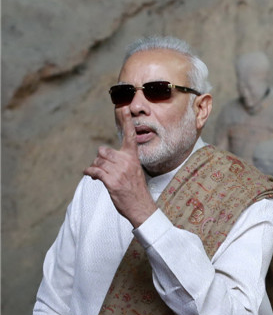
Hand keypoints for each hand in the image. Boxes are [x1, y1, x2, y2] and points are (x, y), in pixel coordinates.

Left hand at [83, 107, 156, 227]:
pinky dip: (90, 173)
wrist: (141, 207)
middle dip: (100, 159)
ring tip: (98, 174)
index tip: (123, 108)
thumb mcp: (134, 171)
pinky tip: (90, 176)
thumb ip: (123, 161)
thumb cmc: (136, 190)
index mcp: (133, 157)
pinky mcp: (110, 181)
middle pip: (103, 151)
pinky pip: (94, 171)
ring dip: (95, 168)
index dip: (126, 121)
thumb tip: (104, 157)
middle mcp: (126, 161)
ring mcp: (118, 171)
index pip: (130, 136)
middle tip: (102, 167)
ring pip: (98, 161)